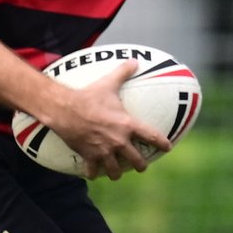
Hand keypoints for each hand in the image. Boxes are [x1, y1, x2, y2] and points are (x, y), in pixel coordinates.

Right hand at [42, 61, 172, 179]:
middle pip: (137, 161)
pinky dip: (93, 172)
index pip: (151, 137)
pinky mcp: (89, 156)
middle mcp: (119, 141)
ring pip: (116, 171)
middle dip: (140, 165)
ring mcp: (104, 151)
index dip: (162, 143)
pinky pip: (93, 170)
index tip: (168, 148)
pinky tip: (93, 172)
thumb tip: (135, 60)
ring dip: (117, 172)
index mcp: (127, 125)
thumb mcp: (108, 83)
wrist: (65, 109)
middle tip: (141, 166)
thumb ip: (123, 73)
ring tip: (117, 172)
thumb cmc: (89, 96)